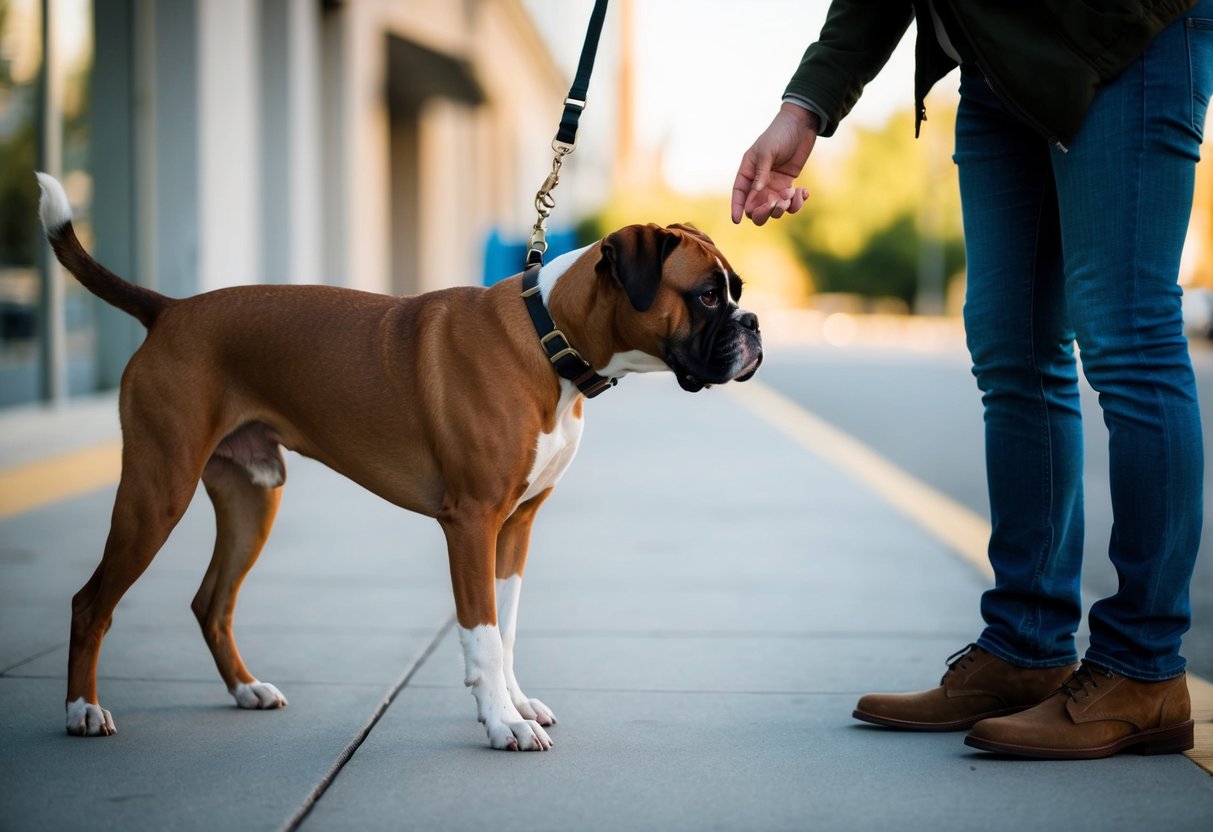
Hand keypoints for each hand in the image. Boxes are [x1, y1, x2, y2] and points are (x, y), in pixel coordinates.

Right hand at [731, 103, 816, 225]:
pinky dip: (797, 202)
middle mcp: (759, 182)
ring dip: (783, 207)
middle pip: (756, 208)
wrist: (800, 126)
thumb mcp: (767, 150)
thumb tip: (756, 191)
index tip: (737, 220)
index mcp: (748, 172)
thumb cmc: (779, 134)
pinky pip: (791, 203)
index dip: (737, 207)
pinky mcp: (788, 186)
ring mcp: (774, 186)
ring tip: (792, 193)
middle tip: (775, 204)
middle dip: (764, 211)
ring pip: (774, 209)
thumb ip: (761, 171)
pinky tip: (804, 191)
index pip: (739, 193)